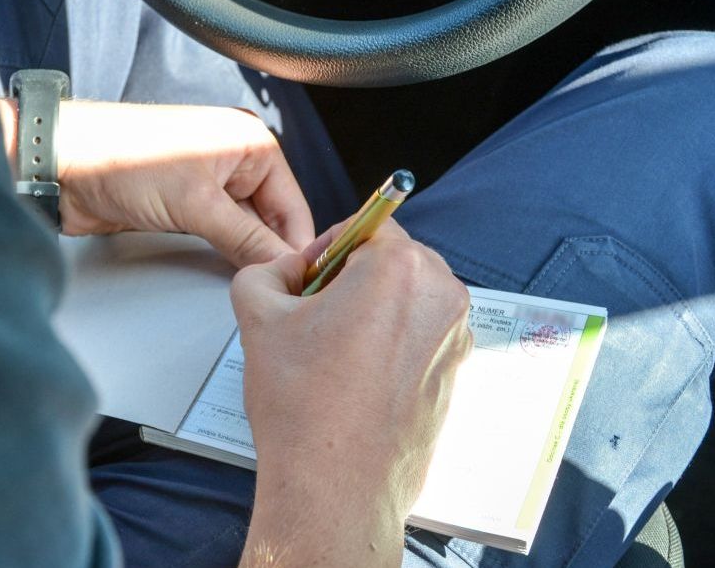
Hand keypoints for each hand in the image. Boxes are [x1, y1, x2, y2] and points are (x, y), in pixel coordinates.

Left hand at [40, 99, 313, 267]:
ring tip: (254, 286)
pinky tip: (229, 274)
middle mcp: (234, 159)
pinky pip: (220, 235)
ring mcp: (209, 183)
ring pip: (246, 231)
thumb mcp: (195, 203)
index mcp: (249, 143)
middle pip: (273, 221)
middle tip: (277, 293)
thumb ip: (245, 238)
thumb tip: (281, 265)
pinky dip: (225, 254)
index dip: (297, 248)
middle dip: (271, 254)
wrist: (61, 165)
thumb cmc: (118, 156)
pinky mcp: (186, 204)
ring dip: (247, 257)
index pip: (294, 206)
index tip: (300, 286)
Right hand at [230, 220, 472, 565]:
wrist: (334, 485)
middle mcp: (440, 297)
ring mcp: (455, 338)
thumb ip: (265, 270)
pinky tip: (355, 376)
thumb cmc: (304, 407)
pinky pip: (420, 335)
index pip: (365, 228)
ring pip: (407, 298)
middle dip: (353, 278)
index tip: (308, 278)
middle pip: (392, 261)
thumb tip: (286, 270)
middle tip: (314, 315)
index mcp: (400, 269)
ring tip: (332, 351)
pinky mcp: (456, 373)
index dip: (328, 250)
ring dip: (372, 310)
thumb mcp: (258, 317)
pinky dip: (390, 342)